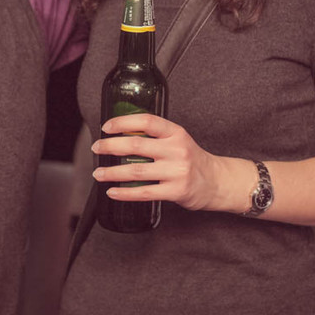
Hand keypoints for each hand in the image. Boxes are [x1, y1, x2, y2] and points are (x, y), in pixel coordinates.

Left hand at [91, 114, 243, 211]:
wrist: (217, 182)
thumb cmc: (192, 159)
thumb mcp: (178, 140)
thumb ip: (155, 136)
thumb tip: (121, 133)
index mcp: (176, 133)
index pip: (147, 121)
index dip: (123, 121)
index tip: (107, 126)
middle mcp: (177, 150)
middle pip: (136, 144)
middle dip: (110, 146)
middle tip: (97, 148)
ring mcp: (177, 171)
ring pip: (136, 171)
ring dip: (112, 172)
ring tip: (98, 173)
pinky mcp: (176, 191)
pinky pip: (144, 192)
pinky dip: (125, 193)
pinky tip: (112, 192)